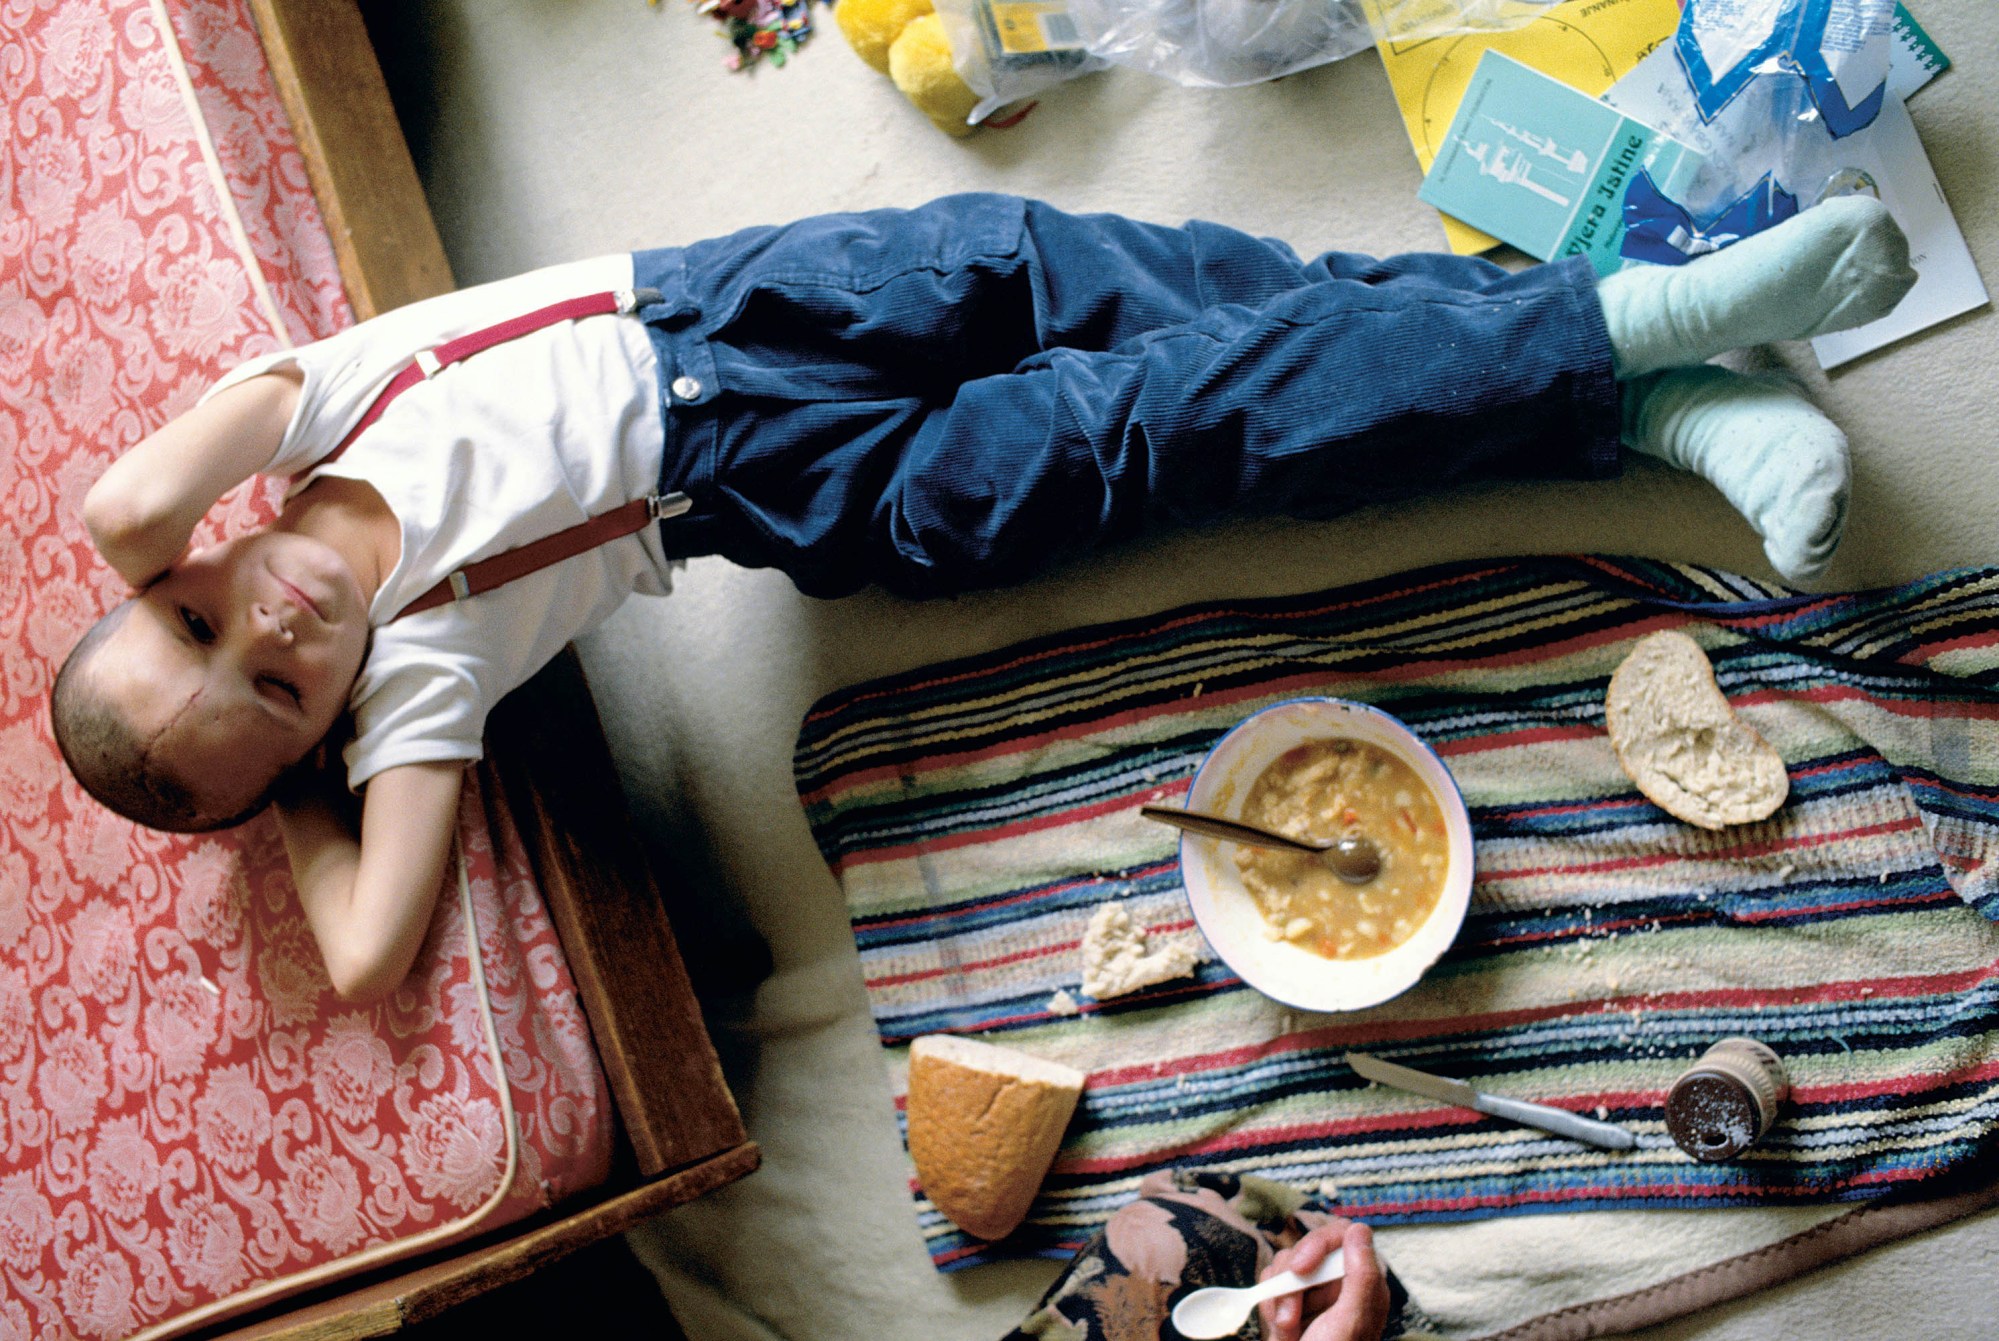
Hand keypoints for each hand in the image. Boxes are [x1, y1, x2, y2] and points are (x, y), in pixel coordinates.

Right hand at [1257, 1219, 1389, 1340]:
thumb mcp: (1349, 1323)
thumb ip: (1362, 1277)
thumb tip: (1360, 1231)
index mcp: (1364, 1286)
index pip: (1342, 1237)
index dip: (1317, 1244)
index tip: (1301, 1267)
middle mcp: (1340, 1285)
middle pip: (1308, 1248)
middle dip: (1291, 1281)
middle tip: (1289, 1315)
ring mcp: (1314, 1294)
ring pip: (1285, 1264)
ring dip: (1279, 1298)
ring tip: (1288, 1329)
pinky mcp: (1291, 1302)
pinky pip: (1271, 1283)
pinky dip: (1269, 1305)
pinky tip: (1281, 1329)